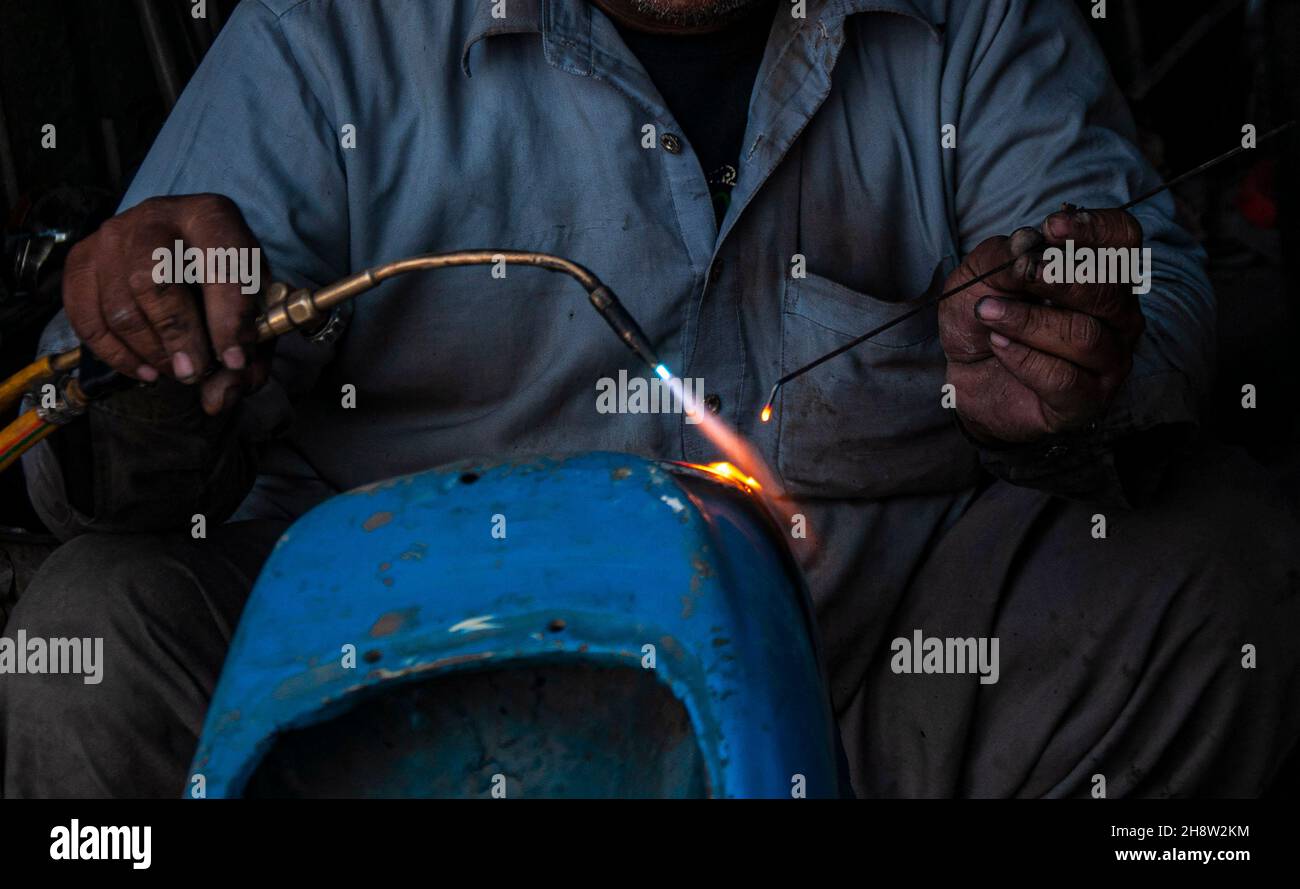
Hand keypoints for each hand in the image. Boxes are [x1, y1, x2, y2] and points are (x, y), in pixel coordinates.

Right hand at [62, 194, 269, 415]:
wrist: (185, 245)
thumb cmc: (224, 279)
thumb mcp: (254, 308)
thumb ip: (250, 353)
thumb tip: (219, 399)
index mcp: (212, 216)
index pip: (219, 264)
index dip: (228, 319)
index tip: (234, 360)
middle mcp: (157, 215)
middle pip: (154, 280)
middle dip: (178, 337)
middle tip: (194, 373)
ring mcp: (112, 235)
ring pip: (120, 305)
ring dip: (150, 352)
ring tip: (177, 372)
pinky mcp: (83, 259)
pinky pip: (86, 317)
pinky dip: (115, 354)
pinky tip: (146, 370)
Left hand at [938, 208, 1146, 443]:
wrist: (965, 375)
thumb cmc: (984, 319)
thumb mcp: (978, 278)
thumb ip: (1001, 258)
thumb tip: (1027, 243)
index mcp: (1101, 274)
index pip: (1122, 239)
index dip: (1095, 230)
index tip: (1051, 228)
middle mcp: (1116, 316)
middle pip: (1107, 290)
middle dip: (1057, 279)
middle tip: (1020, 276)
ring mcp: (1107, 361)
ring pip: (1083, 336)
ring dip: (1028, 321)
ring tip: (988, 313)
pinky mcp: (1087, 400)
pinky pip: (1063, 377)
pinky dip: (1023, 358)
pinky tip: (999, 345)